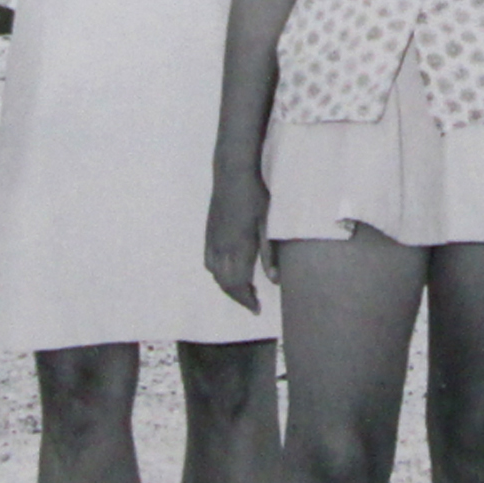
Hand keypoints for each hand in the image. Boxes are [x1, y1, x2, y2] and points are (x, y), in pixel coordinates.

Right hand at [205, 163, 276, 314]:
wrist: (232, 173)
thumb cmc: (254, 195)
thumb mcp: (267, 224)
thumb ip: (268, 253)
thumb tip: (274, 280)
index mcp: (237, 247)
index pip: (238, 284)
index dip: (246, 300)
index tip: (257, 309)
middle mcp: (220, 247)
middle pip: (225, 282)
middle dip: (238, 296)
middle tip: (253, 302)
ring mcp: (212, 239)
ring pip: (214, 273)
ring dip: (227, 285)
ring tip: (243, 289)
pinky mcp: (208, 232)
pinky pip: (209, 261)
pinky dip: (217, 273)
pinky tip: (226, 270)